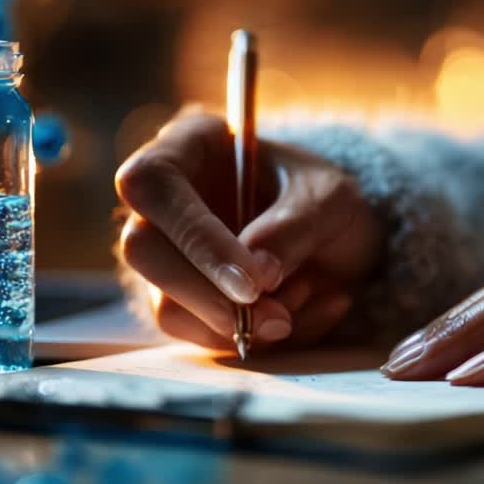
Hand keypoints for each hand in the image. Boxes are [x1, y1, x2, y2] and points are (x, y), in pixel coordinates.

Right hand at [115, 110, 384, 349]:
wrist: (341, 241)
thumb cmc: (326, 200)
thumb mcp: (331, 200)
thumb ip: (295, 227)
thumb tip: (257, 272)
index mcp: (190, 144)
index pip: (152, 183)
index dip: (195, 237)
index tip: (252, 282)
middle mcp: (165, 198)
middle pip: (142, 249)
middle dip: (210, 295)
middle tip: (275, 319)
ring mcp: (167, 252)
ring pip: (165, 305)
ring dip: (237, 324)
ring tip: (301, 304)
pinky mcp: (182, 300)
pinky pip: (197, 335)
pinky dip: (251, 339)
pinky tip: (298, 315)